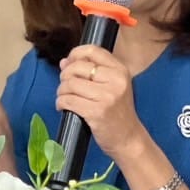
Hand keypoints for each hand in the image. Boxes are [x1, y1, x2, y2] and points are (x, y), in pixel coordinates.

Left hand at [56, 45, 148, 160]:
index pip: (92, 50)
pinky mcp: (96, 112)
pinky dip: (61, 103)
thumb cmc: (117, 111)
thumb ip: (90, 71)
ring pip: (70, 84)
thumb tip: (64, 62)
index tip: (68, 63)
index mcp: (120, 70)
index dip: (75, 54)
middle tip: (65, 85)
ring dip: (61, 91)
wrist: (128, 138)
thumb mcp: (112, 86)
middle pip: (77, 67)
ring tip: (65, 97)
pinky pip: (68, 100)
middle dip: (65, 75)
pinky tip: (63, 106)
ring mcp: (107, 96)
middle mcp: (115, 80)